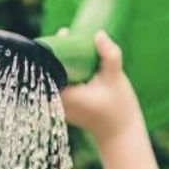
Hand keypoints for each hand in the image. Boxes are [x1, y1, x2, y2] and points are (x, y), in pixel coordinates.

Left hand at [58, 29, 143, 143]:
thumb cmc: (118, 108)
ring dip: (60, 62)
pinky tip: (73, 59)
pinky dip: (65, 71)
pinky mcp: (63, 106)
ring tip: (68, 42)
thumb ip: (109, 56)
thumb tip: (98, 34)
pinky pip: (59, 84)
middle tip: (65, 35)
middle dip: (56, 53)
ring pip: (53, 78)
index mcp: (65, 95)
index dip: (52, 51)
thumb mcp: (115, 79)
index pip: (49, 69)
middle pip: (48, 72)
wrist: (119, 133)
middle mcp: (57, 101)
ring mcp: (58, 105)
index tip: (61, 36)